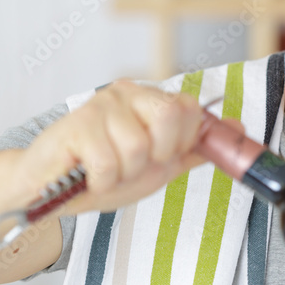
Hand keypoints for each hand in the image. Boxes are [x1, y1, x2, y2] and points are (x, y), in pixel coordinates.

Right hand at [15, 80, 242, 215]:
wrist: (49, 193)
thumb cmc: (102, 175)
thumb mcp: (158, 165)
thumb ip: (195, 148)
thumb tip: (236, 129)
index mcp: (150, 98)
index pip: (190, 109)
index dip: (180, 142)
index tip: (158, 156)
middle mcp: (127, 92)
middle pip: (170, 117)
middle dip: (155, 156)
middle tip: (133, 164)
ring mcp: (101, 105)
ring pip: (138, 148)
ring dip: (123, 174)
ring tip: (105, 171)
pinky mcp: (76, 124)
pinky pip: (109, 163)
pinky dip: (101, 181)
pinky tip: (87, 175)